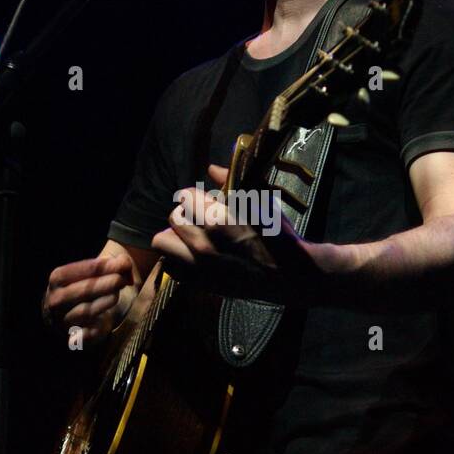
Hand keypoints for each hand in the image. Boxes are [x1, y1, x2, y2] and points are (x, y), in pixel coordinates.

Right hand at [42, 253, 133, 344]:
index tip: (122, 264)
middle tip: (123, 279)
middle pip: (84, 291)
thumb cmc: (86, 287)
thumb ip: (113, 264)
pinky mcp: (75, 337)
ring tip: (118, 293)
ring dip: (105, 301)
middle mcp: (56, 299)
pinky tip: (105, 320)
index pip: (82, 270)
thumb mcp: (94, 271)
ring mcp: (64, 320)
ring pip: (86, 311)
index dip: (104, 266)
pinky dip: (96, 328)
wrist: (70, 315)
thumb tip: (126, 263)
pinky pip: (87, 333)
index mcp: (57, 278)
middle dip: (106, 283)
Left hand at [151, 164, 327, 304]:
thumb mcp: (261, 201)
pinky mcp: (200, 284)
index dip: (196, 195)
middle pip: (173, 217)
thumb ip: (232, 182)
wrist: (290, 275)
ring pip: (163, 242)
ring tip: (191, 236)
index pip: (185, 196)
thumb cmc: (278, 235)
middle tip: (200, 218)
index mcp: (218, 220)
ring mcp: (199, 267)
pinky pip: (170, 267)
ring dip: (175, 236)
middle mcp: (203, 244)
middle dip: (186, 214)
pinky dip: (176, 259)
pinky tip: (192, 255)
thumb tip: (212, 169)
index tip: (207, 200)